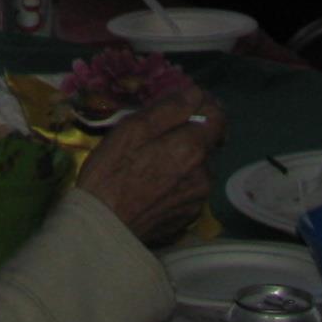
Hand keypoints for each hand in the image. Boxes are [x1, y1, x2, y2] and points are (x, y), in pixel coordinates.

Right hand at [71, 89, 227, 247]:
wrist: (104, 228)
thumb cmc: (110, 174)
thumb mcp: (131, 130)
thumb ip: (168, 109)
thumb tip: (195, 93)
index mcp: (191, 149)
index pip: (218, 117)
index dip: (203, 104)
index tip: (183, 103)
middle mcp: (204, 174)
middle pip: (208, 142)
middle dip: (189, 132)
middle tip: (157, 133)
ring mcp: (198, 198)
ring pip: (199, 166)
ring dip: (185, 157)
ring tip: (152, 159)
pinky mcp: (188, 216)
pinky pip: (191, 187)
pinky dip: (179, 179)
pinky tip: (154, 182)